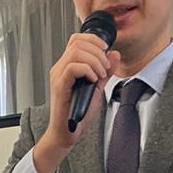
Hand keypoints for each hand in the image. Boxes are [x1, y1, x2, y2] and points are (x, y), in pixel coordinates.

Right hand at [33, 34, 119, 172]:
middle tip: (106, 67)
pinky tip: (93, 80)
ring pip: (76, 52)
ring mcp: (58, 76)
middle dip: (98, 52)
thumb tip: (114, 55)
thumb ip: (105, 71)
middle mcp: (60, 68)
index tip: (105, 49)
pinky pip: (73, 68)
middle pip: (77, 42)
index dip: (93, 39)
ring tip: (101, 75)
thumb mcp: (97, 88)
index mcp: (67, 66)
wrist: (67, 132)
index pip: (76, 39)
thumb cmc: (77, 114)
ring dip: (94, 61)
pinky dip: (88, 70)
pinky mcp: (59, 85)